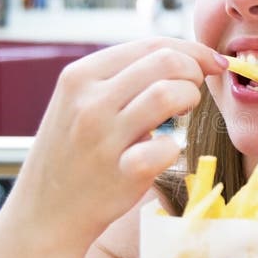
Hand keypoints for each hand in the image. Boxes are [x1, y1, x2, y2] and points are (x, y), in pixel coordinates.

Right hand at [8, 38, 226, 249]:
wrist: (46, 213)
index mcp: (81, 75)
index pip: (151, 44)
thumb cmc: (75, 153)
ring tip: (183, 114)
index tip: (211, 62)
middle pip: (166, 62)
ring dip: (189, 100)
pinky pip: (169, 145)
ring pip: (169, 94)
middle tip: (193, 91)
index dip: (192, 50)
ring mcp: (104, 136)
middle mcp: (90, 101)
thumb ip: (122, 77)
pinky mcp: (123, 172)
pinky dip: (174, 147)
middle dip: (194, 72)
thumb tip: (183, 57)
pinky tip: (162, 152)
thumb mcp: (80, 102)